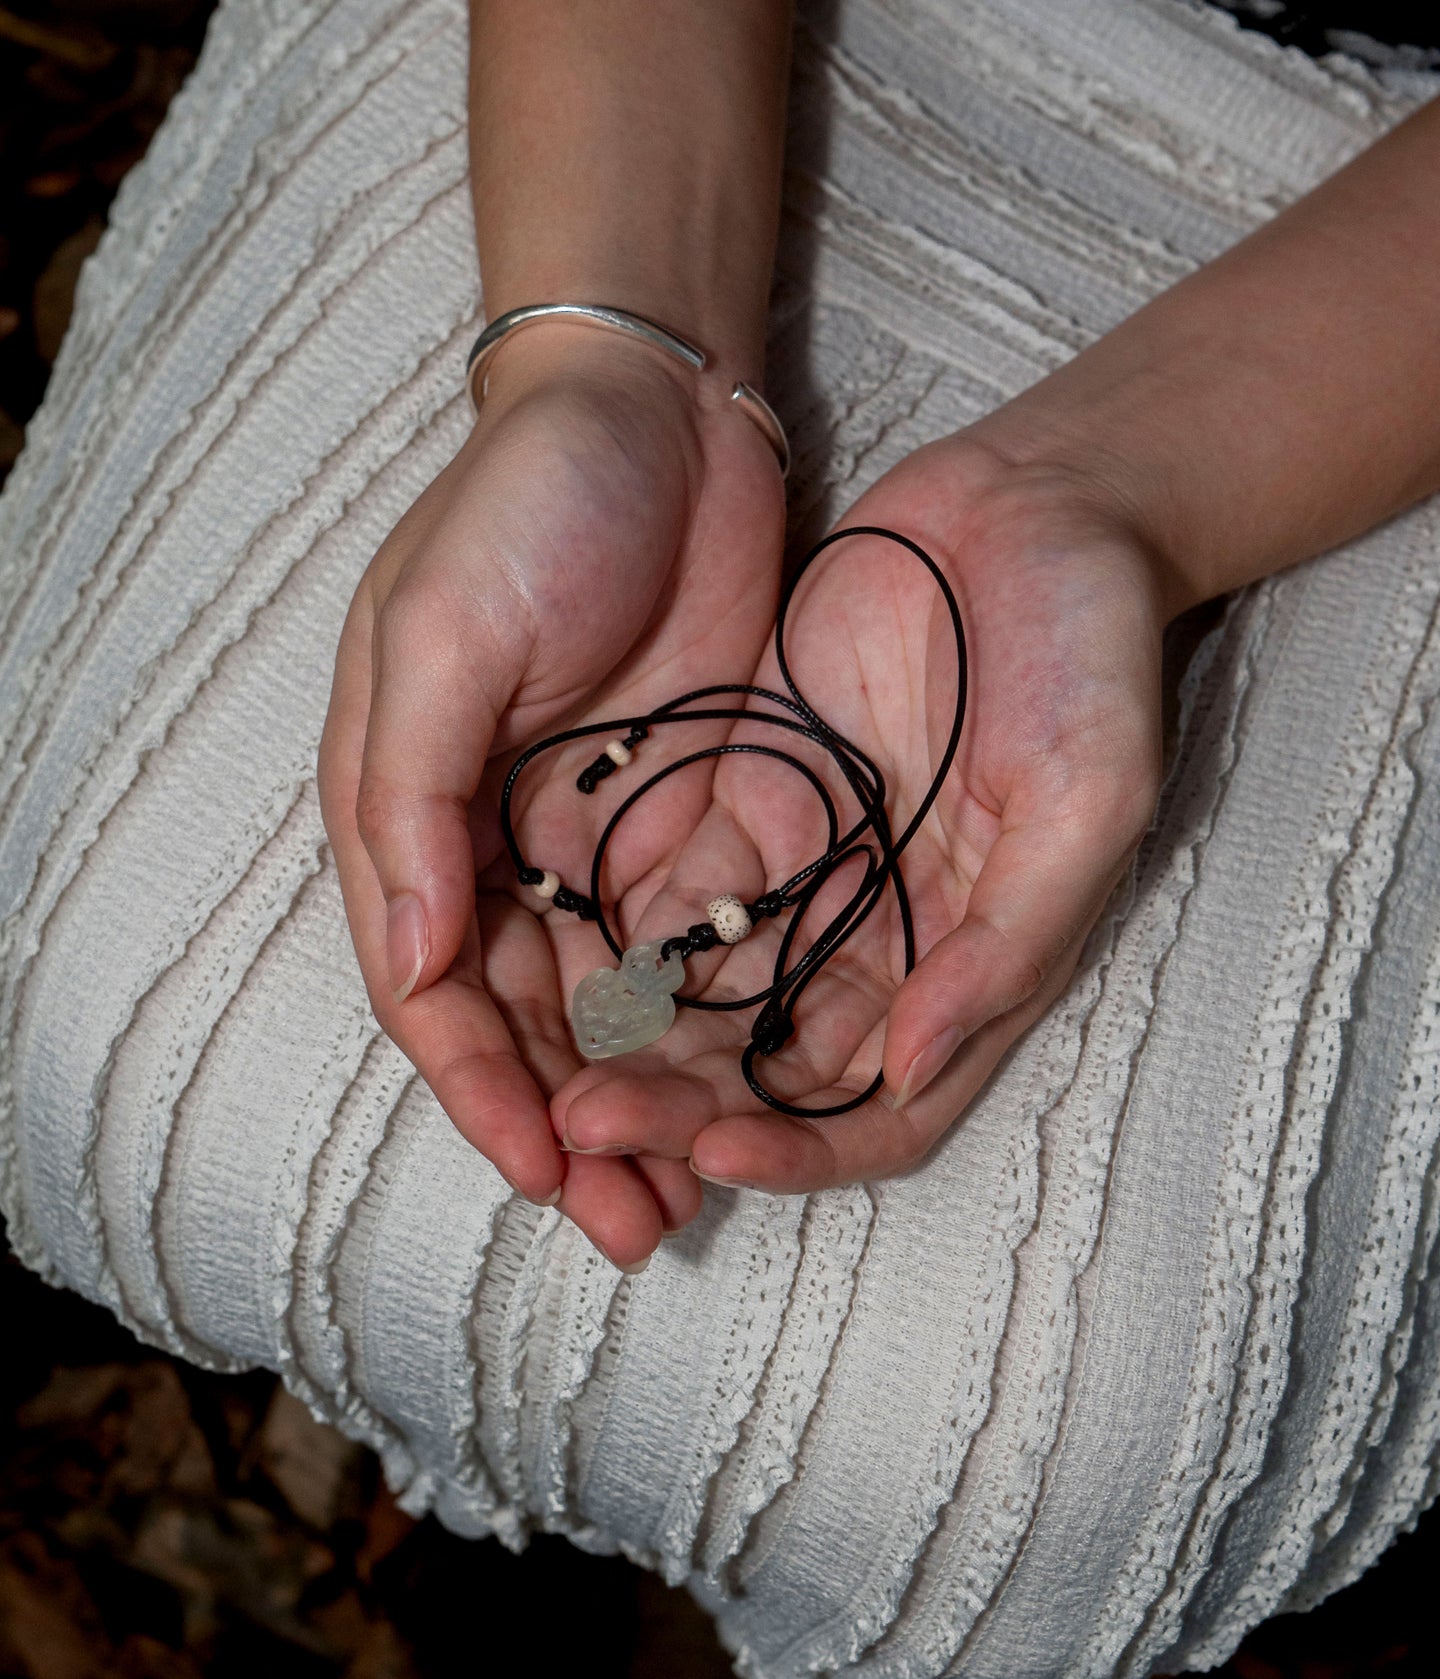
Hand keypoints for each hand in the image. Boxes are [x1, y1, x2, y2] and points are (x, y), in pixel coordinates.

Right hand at [317, 329, 783, 1264]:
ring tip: (681, 1194)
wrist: (662, 406)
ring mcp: (593, 834)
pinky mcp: (685, 813)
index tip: (543, 1167)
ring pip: (608, 1004)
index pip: (434, 987)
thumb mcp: (446, 632)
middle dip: (566, 1123)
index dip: (481, 1088)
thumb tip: (414, 960)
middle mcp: (496, 842)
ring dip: (635, 1099)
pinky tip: (735, 1087)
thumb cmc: (531, 504)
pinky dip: (700, 1022)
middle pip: (525, 1021)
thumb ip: (417, 797)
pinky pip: (686, 944)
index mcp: (415, 811)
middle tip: (627, 1222)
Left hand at [548, 434, 1181, 1215]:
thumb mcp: (1087, 799)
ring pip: (707, 997)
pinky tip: (549, 961)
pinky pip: (675, 896)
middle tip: (587, 1125)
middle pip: (769, 1069)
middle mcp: (884, 943)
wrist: (1031, 505)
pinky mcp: (752, 802)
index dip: (798, 1152)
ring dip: (634, 1043)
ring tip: (549, 1073)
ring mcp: (813, 874)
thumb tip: (910, 1071)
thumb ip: (1006, 942)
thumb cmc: (1090, 654)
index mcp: (970, 966)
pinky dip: (618, 940)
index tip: (709, 1157)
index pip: (875, 1111)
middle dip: (682, 1109)